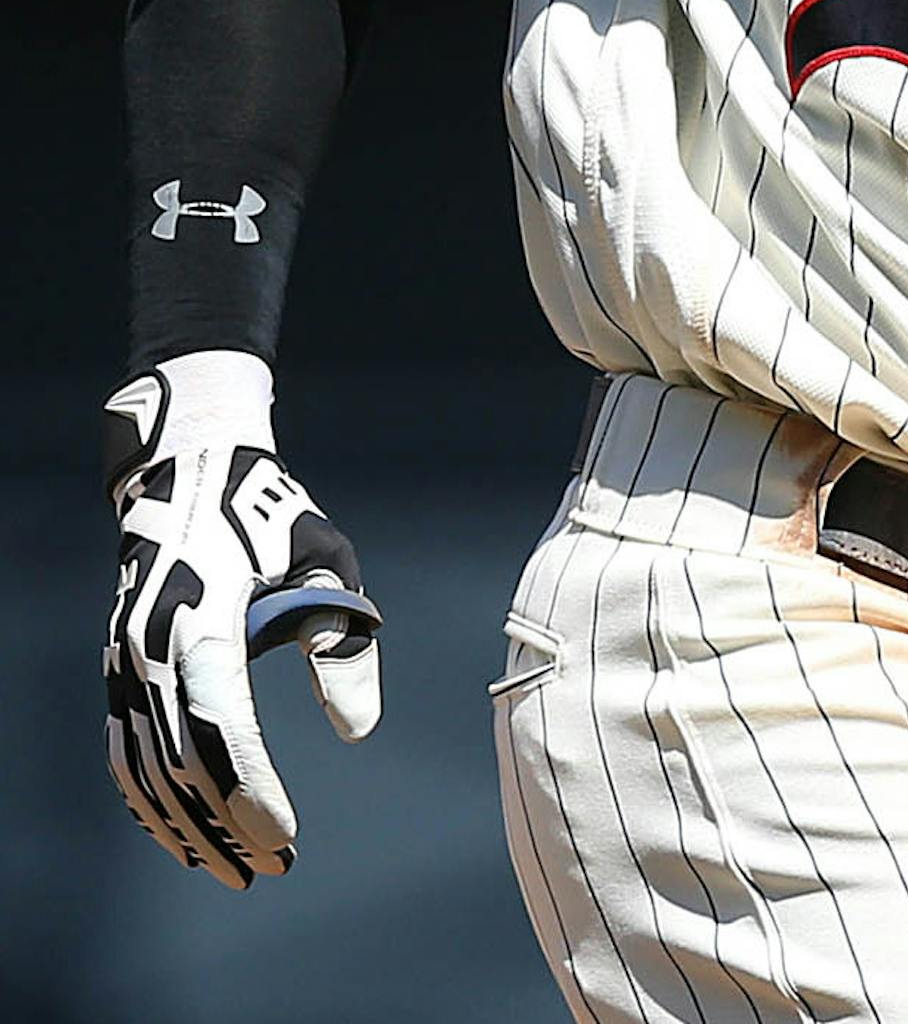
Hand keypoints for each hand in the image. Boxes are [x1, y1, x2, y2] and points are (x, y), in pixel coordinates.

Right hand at [102, 352, 382, 886]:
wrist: (190, 469)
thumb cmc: (272, 514)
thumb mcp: (328, 560)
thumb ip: (344, 641)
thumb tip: (357, 731)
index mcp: (207, 616)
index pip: (222, 726)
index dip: (249, 790)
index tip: (285, 836)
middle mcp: (152, 646)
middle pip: (181, 763)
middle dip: (225, 825)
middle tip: (273, 868)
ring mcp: (125, 660)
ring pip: (145, 768)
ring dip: (187, 827)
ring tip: (234, 870)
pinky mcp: (117, 669)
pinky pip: (126, 751)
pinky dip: (150, 802)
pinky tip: (183, 836)